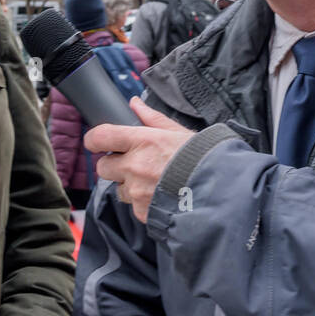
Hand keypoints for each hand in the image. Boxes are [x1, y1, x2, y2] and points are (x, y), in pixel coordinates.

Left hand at [86, 96, 192, 223]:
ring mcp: (137, 192)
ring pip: (119, 189)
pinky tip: (162, 196)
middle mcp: (134, 166)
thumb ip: (152, 118)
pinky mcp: (143, 212)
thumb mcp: (178, 132)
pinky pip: (134, 207)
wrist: (220, 191)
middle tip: (133, 165)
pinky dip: (144, 203)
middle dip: (114, 166)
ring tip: (155, 183)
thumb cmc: (201, 158)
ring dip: (130, 186)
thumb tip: (135, 103)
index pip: (100, 137)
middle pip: (103, 166)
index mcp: (142, 141)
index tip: (98, 142)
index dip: (94, 139)